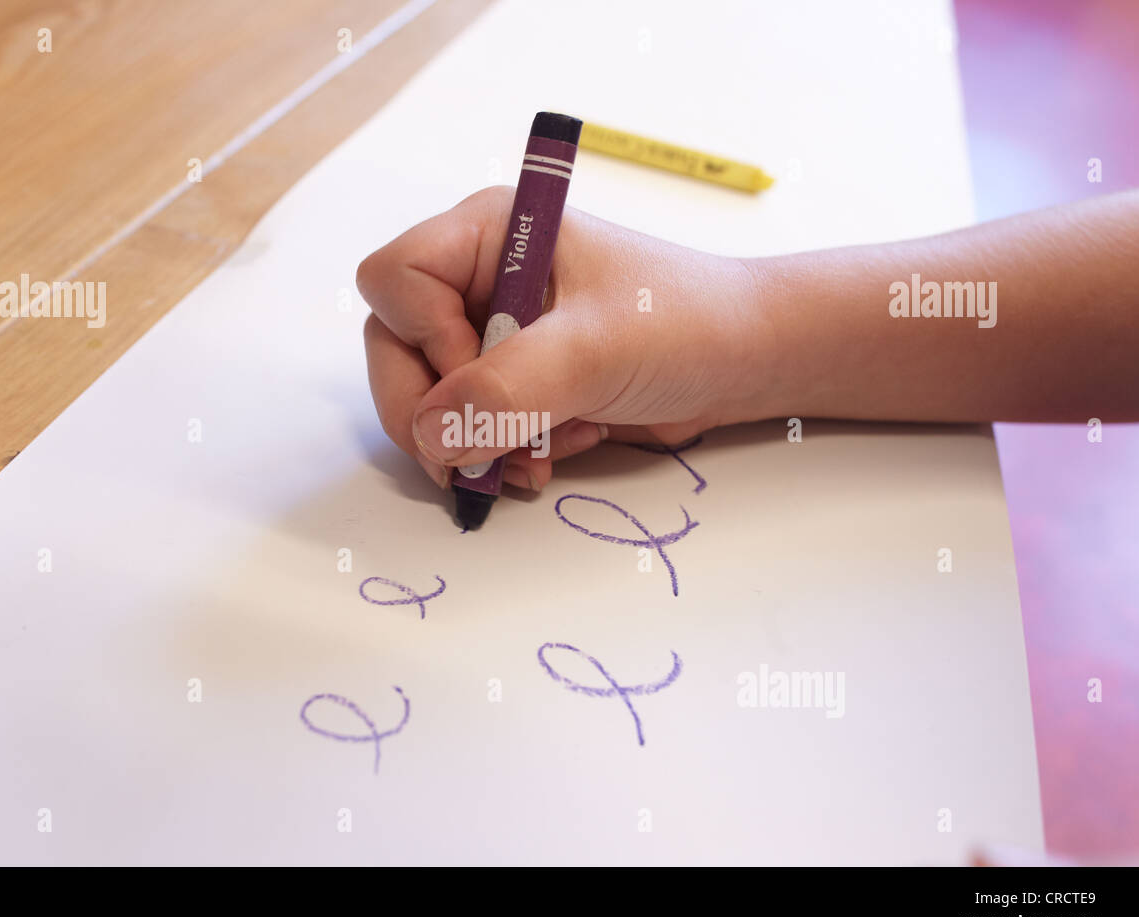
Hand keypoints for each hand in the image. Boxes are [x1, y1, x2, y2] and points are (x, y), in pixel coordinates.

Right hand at [356, 186, 766, 491]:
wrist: (744, 363)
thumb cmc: (685, 322)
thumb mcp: (594, 350)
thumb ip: (507, 389)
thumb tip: (431, 434)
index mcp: (488, 235)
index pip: (394, 282)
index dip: (424, 339)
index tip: (485, 377)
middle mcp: (478, 280)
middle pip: (395, 349)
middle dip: (436, 412)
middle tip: (473, 460)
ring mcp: (493, 334)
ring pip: (429, 400)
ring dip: (475, 441)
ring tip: (539, 455)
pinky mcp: (515, 382)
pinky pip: (470, 428)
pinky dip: (502, 452)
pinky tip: (556, 451)